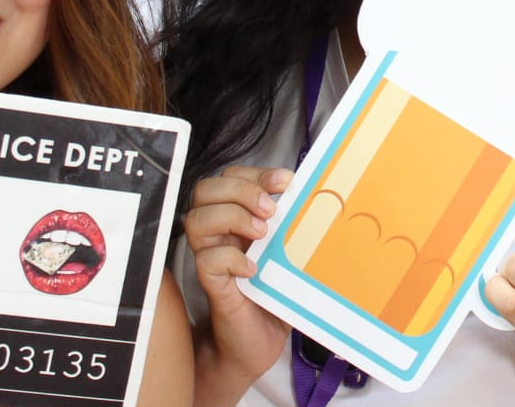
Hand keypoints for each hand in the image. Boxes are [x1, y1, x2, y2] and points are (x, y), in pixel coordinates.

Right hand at [182, 164, 292, 384]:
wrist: (261, 340)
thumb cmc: (276, 292)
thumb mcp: (289, 250)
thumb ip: (293, 222)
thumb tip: (318, 192)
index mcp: (237, 216)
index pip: (230, 176)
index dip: (256, 173)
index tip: (286, 181)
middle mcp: (219, 232)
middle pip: (205, 189)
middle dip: (241, 190)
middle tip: (271, 211)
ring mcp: (211, 256)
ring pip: (197, 219)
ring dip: (233, 218)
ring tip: (261, 235)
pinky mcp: (211, 285)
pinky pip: (206, 260)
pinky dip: (231, 258)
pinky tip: (254, 269)